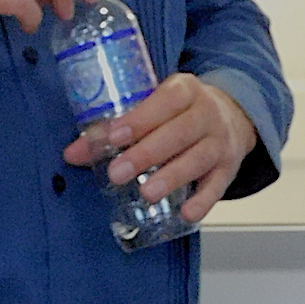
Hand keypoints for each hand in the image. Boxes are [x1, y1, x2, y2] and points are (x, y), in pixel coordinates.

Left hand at [62, 74, 257, 222]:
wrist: (232, 114)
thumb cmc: (179, 110)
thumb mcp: (154, 105)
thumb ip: (115, 126)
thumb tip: (72, 154)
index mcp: (185, 90)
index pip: (165, 100)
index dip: (141, 118)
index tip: (115, 136)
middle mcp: (206, 113)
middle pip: (179, 132)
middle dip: (147, 153)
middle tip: (118, 173)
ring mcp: (220, 141)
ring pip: (198, 159)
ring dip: (172, 177)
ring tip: (147, 194)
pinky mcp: (230, 167)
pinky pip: (219, 185)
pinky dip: (204, 201)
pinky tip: (186, 213)